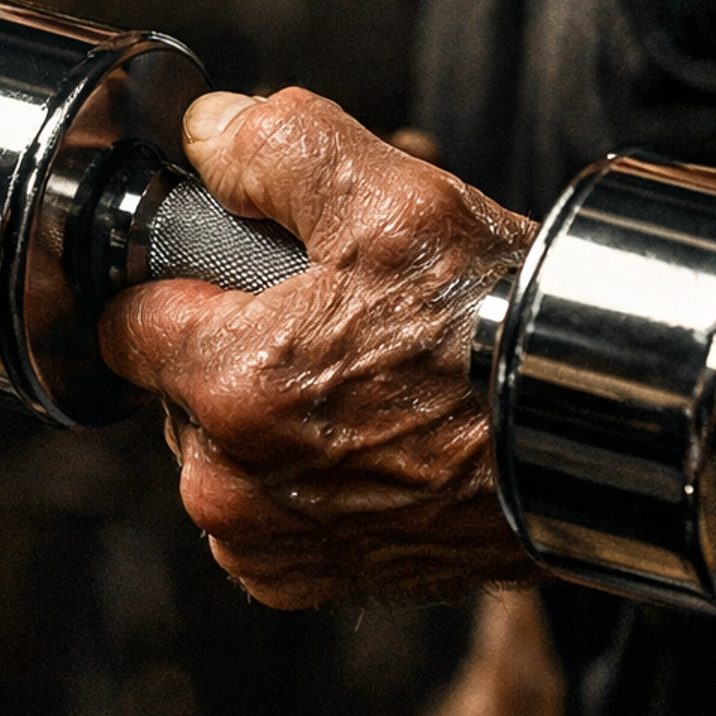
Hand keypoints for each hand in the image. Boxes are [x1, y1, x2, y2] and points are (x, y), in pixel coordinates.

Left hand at [99, 86, 535, 604]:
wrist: (586, 445)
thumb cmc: (498, 332)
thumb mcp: (395, 199)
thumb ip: (278, 147)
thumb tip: (211, 131)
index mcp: (228, 384)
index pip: (130, 318)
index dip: (187, 279)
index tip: (245, 270)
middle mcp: (228, 484)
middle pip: (182, 385)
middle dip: (239, 347)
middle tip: (339, 316)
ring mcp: (269, 545)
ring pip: (226, 450)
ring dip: (272, 418)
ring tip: (370, 379)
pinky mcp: (313, 583)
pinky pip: (270, 514)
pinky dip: (308, 480)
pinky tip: (377, 441)